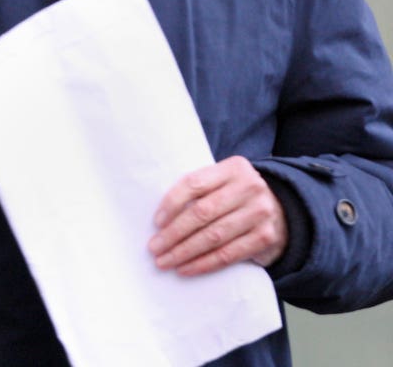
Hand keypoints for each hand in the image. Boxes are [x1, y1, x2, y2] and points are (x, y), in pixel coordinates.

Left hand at [148, 155, 287, 276]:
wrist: (281, 211)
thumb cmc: (238, 196)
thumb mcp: (224, 181)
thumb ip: (201, 188)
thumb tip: (162, 216)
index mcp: (234, 167)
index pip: (195, 183)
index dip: (172, 203)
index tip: (156, 222)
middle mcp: (249, 186)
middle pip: (202, 212)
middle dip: (174, 233)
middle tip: (154, 247)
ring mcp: (259, 212)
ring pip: (213, 236)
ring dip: (184, 251)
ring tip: (165, 261)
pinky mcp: (265, 237)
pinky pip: (228, 254)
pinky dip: (203, 263)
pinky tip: (186, 269)